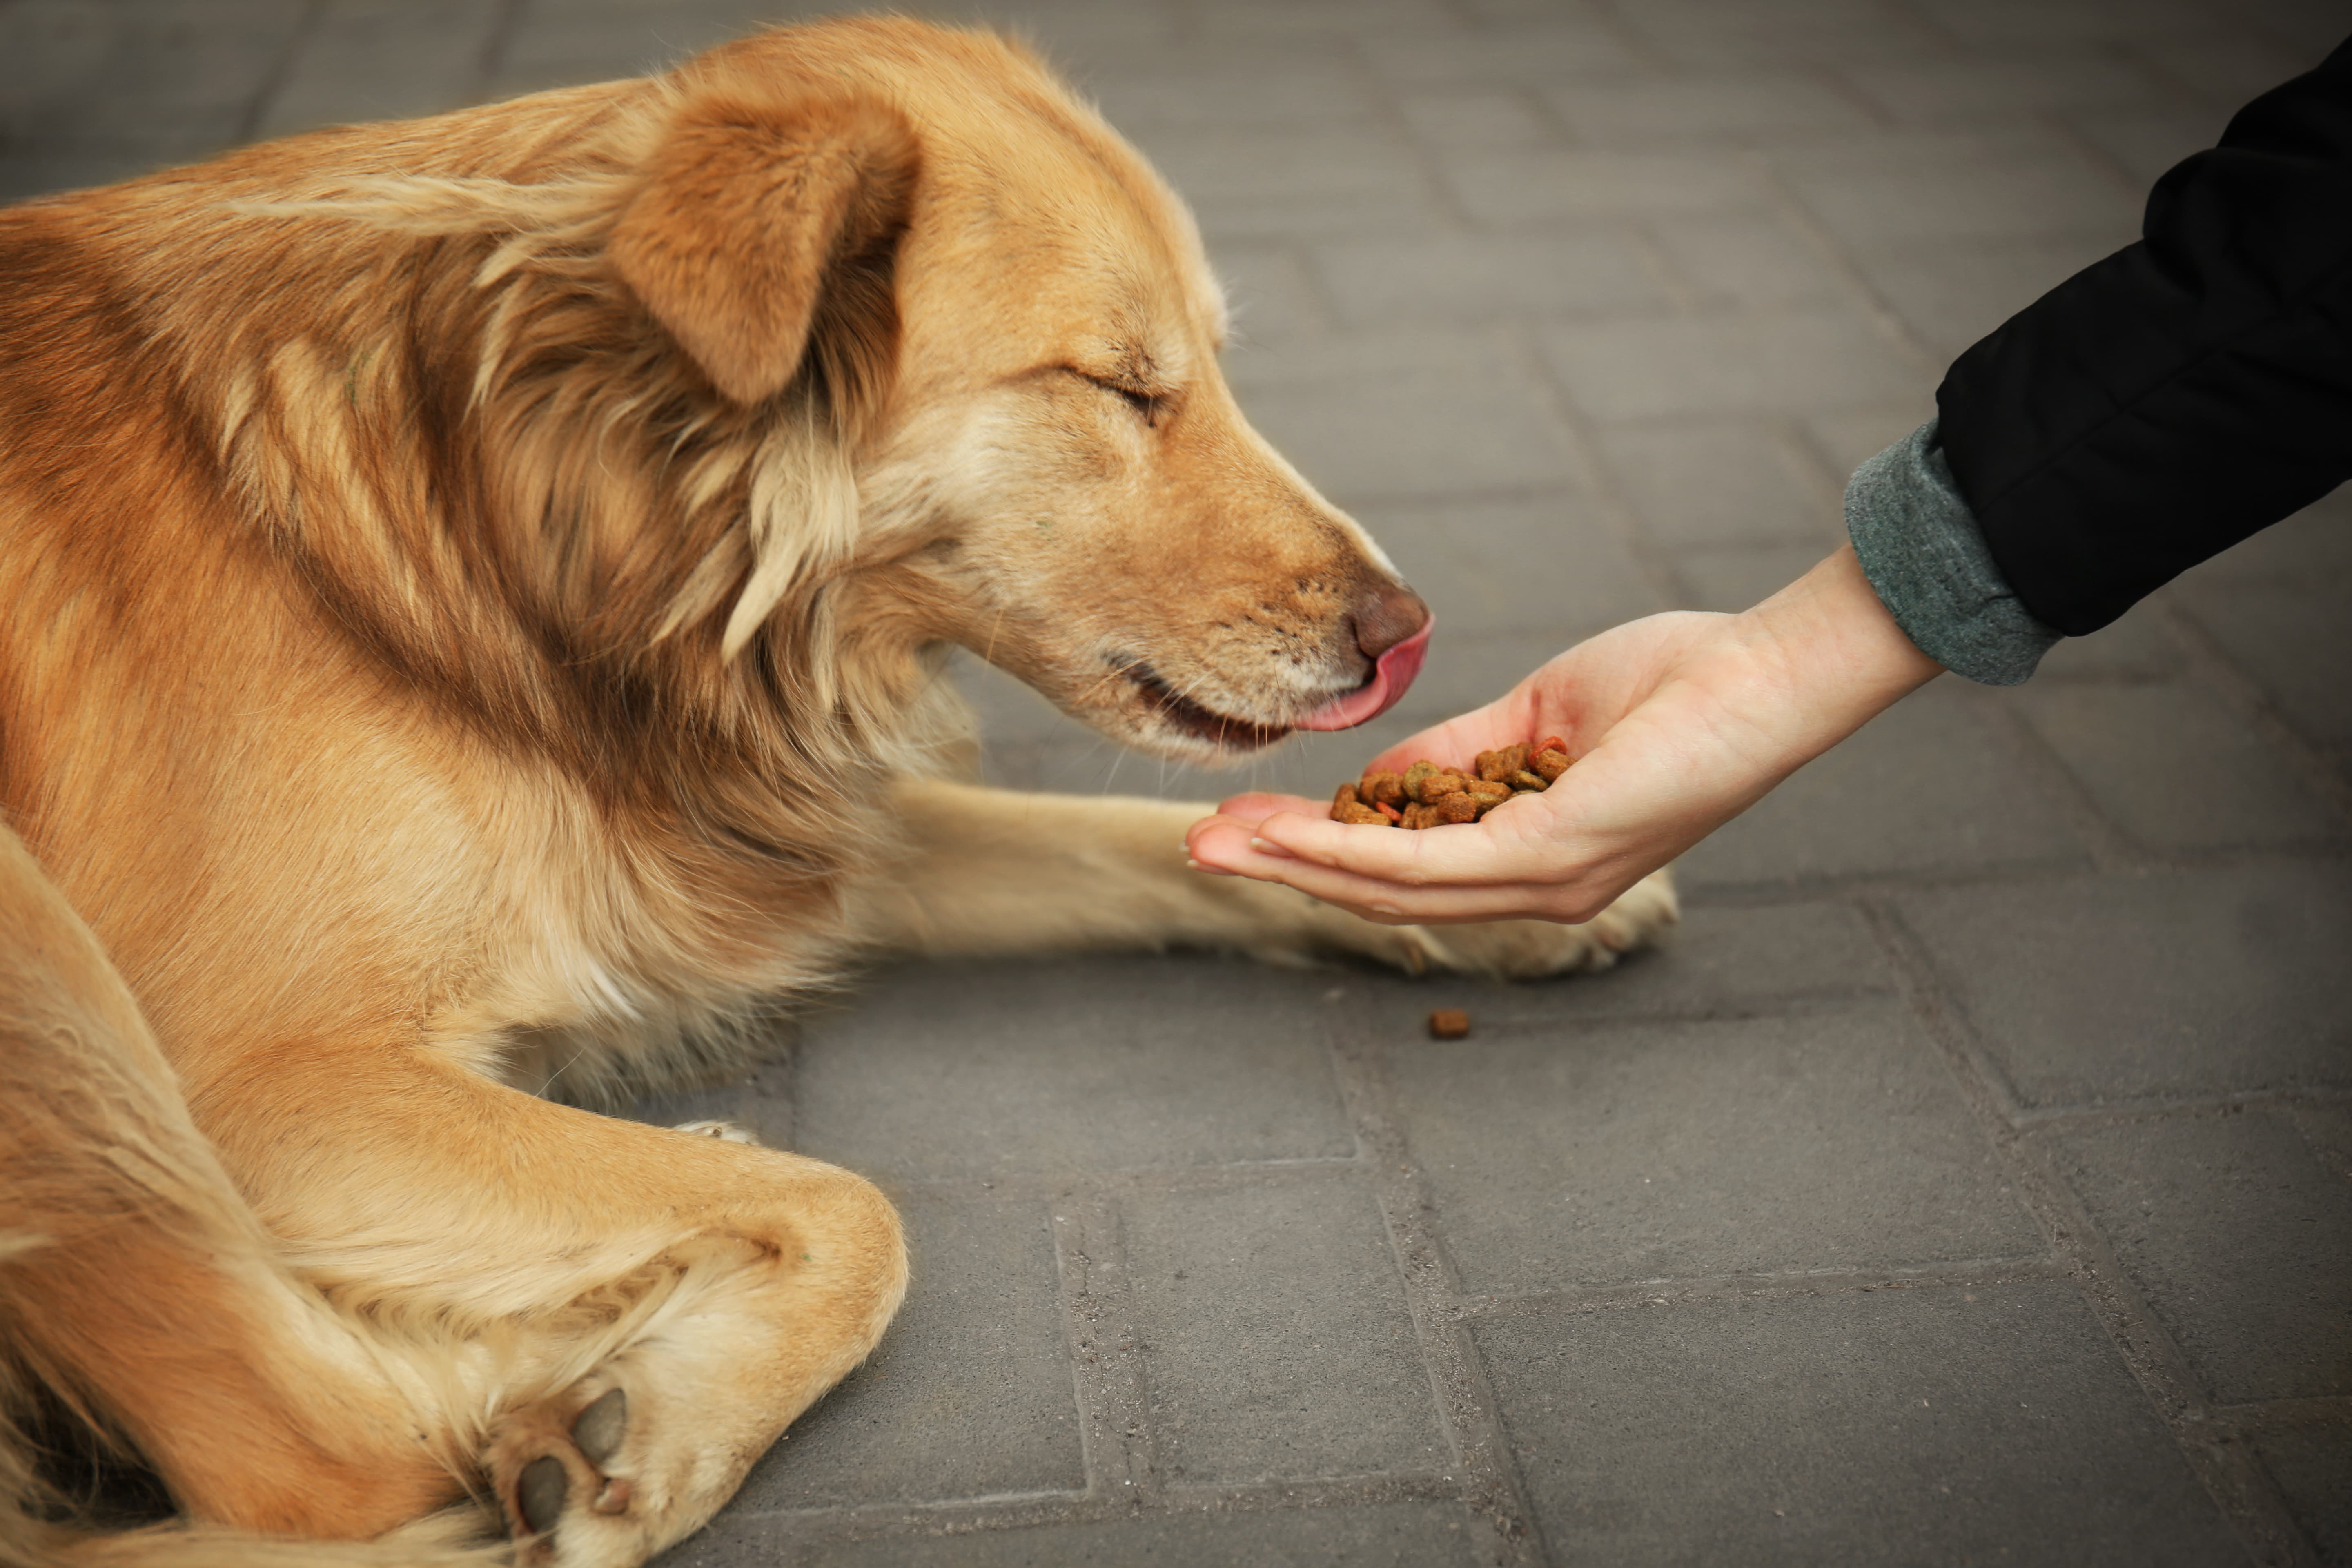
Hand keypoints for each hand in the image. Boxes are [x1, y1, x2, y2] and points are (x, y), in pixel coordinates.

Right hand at [1184, 546, 1941, 924]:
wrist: (1764, 674)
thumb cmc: (1675, 685)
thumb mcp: (1534, 718)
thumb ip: (1457, 755)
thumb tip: (1380, 782)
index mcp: (1535, 858)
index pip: (1406, 871)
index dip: (1318, 851)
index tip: (1245, 823)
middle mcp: (1538, 888)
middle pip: (1381, 895)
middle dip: (1284, 869)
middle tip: (1201, 848)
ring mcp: (1546, 879)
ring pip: (1390, 887)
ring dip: (1295, 864)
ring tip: (1219, 842)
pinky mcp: (1554, 851)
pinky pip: (1429, 862)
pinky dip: (1351, 848)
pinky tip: (1292, 830)